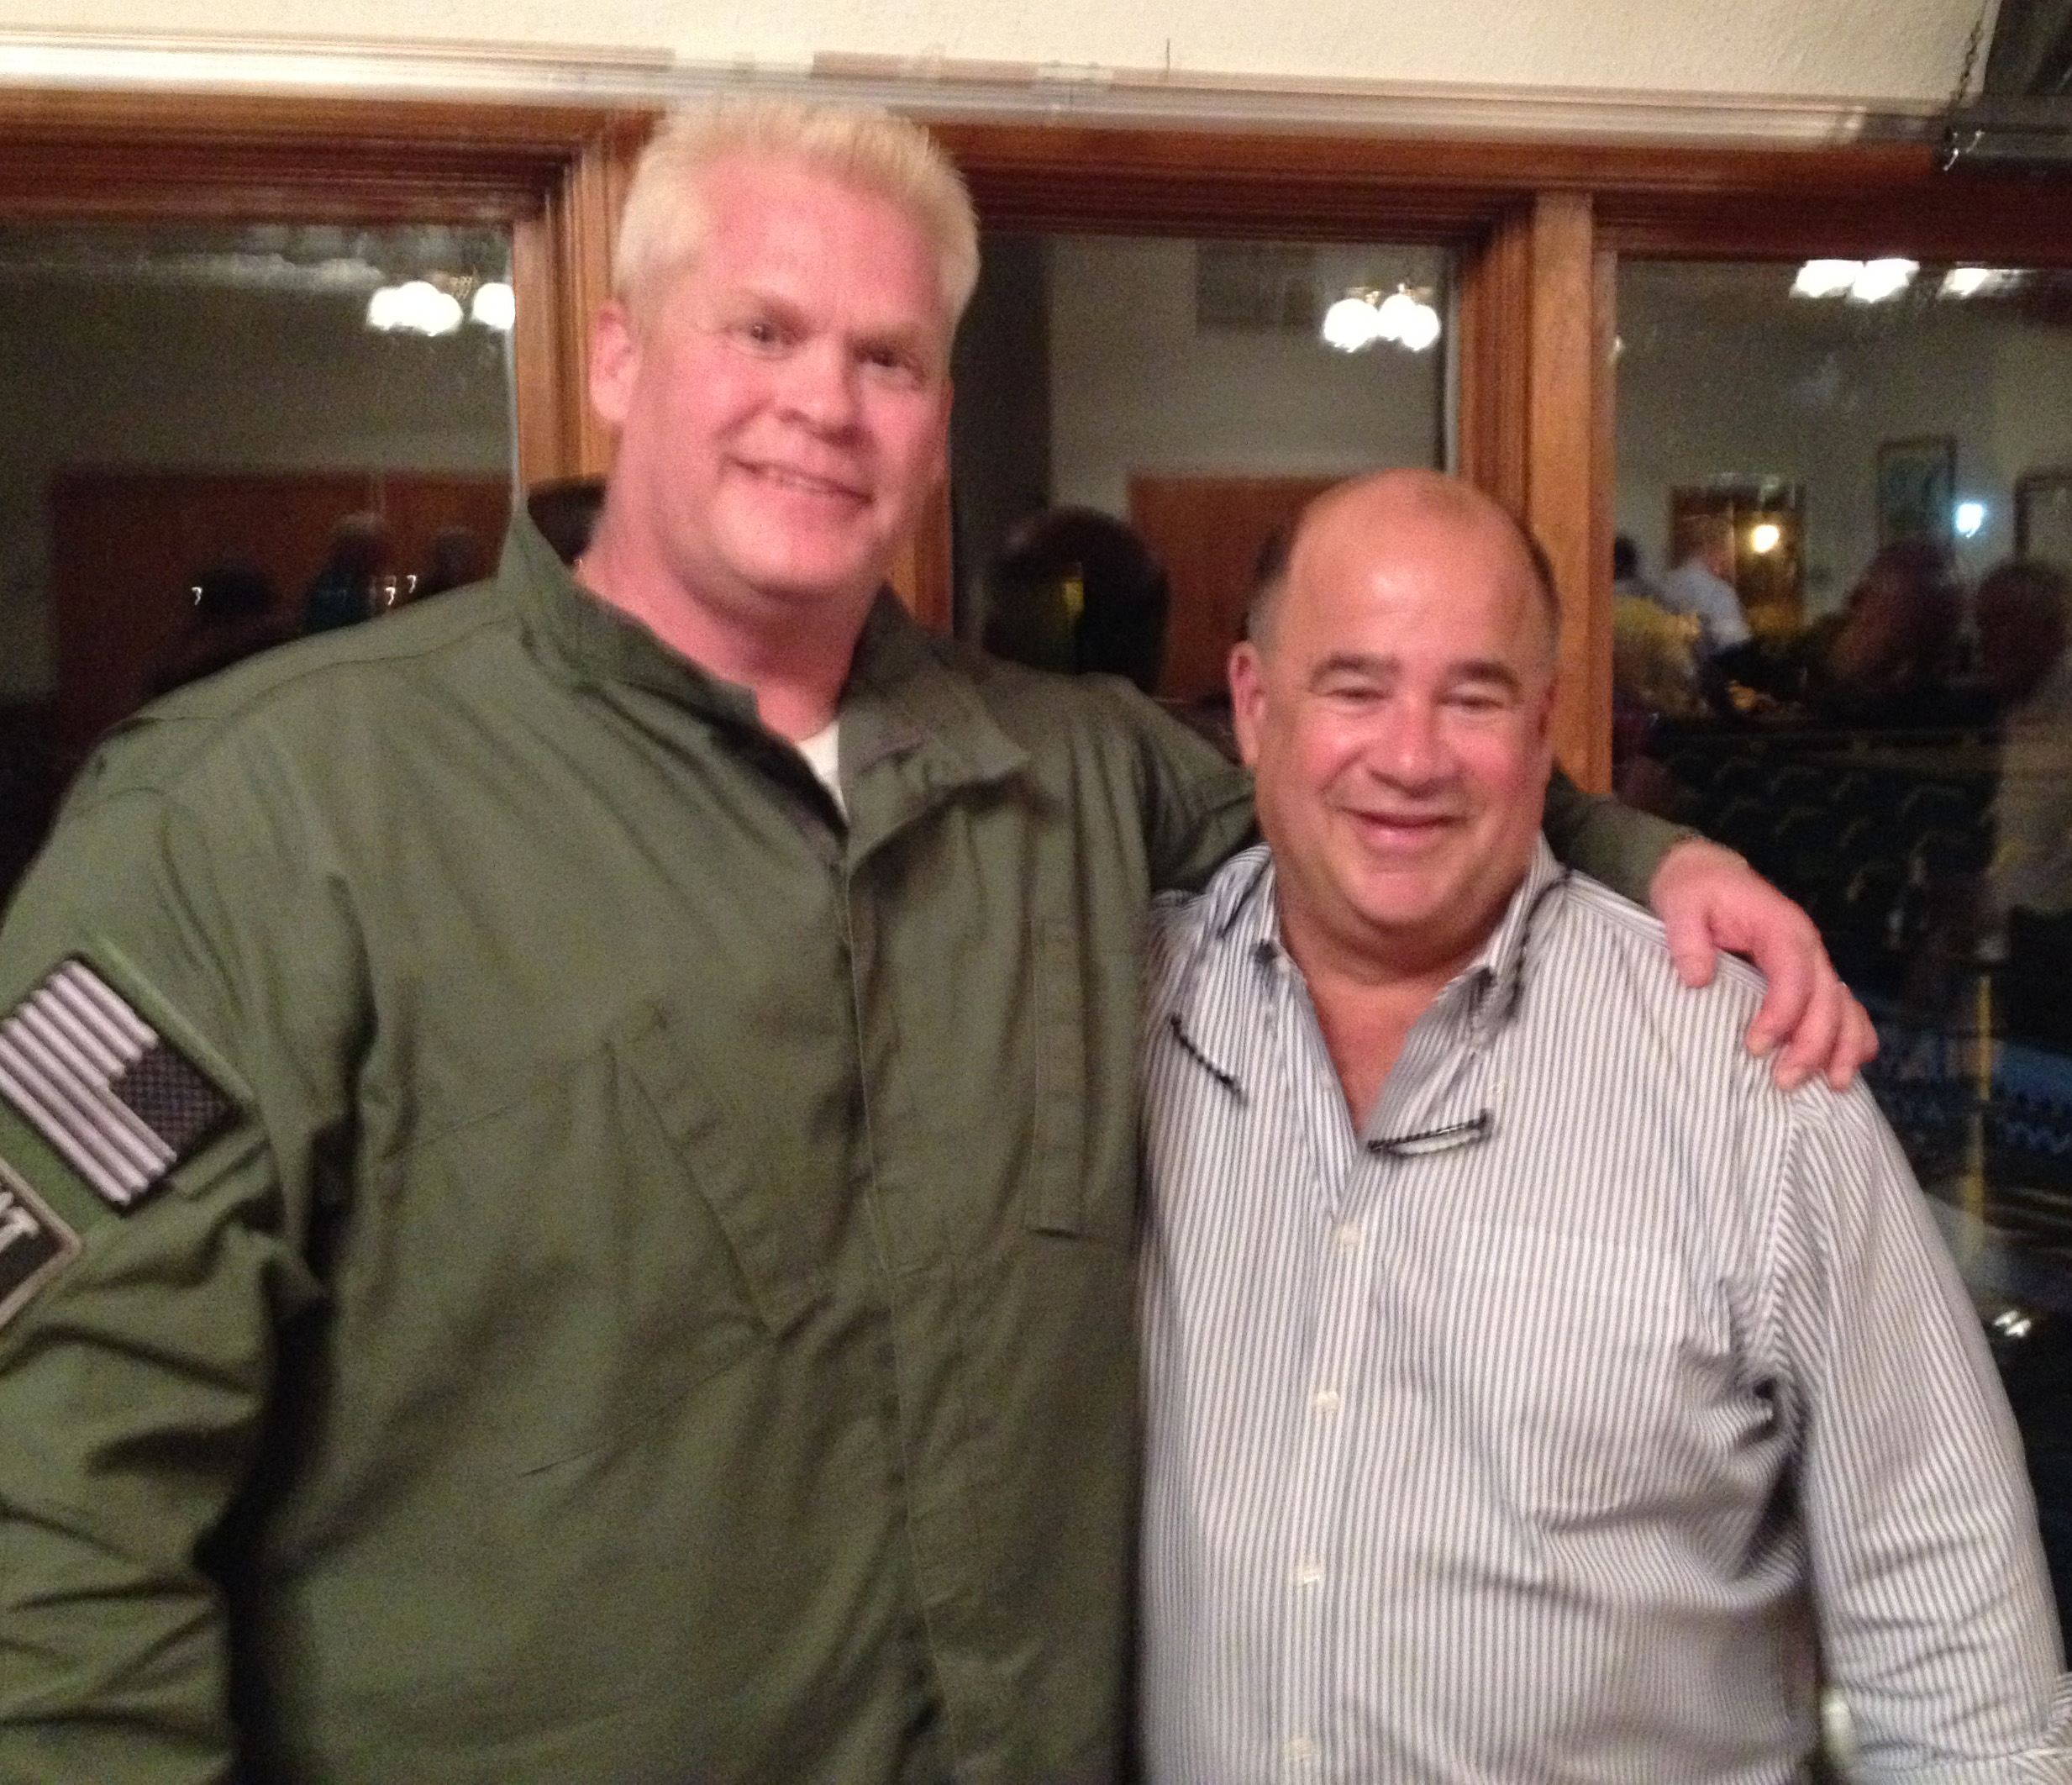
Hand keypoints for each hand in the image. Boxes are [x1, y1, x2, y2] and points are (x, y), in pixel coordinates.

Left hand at [1650, 839, 1877, 1091]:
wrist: (1708, 875)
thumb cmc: (1695, 892)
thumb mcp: (1680, 903)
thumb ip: (1687, 939)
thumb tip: (1698, 978)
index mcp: (1780, 928)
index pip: (1794, 977)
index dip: (1781, 1016)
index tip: (1755, 1047)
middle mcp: (1807, 946)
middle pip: (1827, 1000)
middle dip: (1811, 1045)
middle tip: (1785, 1081)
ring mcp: (1813, 962)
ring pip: (1845, 1007)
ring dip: (1842, 1047)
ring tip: (1833, 1085)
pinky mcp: (1810, 976)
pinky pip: (1843, 1008)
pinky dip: (1851, 1038)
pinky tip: (1845, 1067)